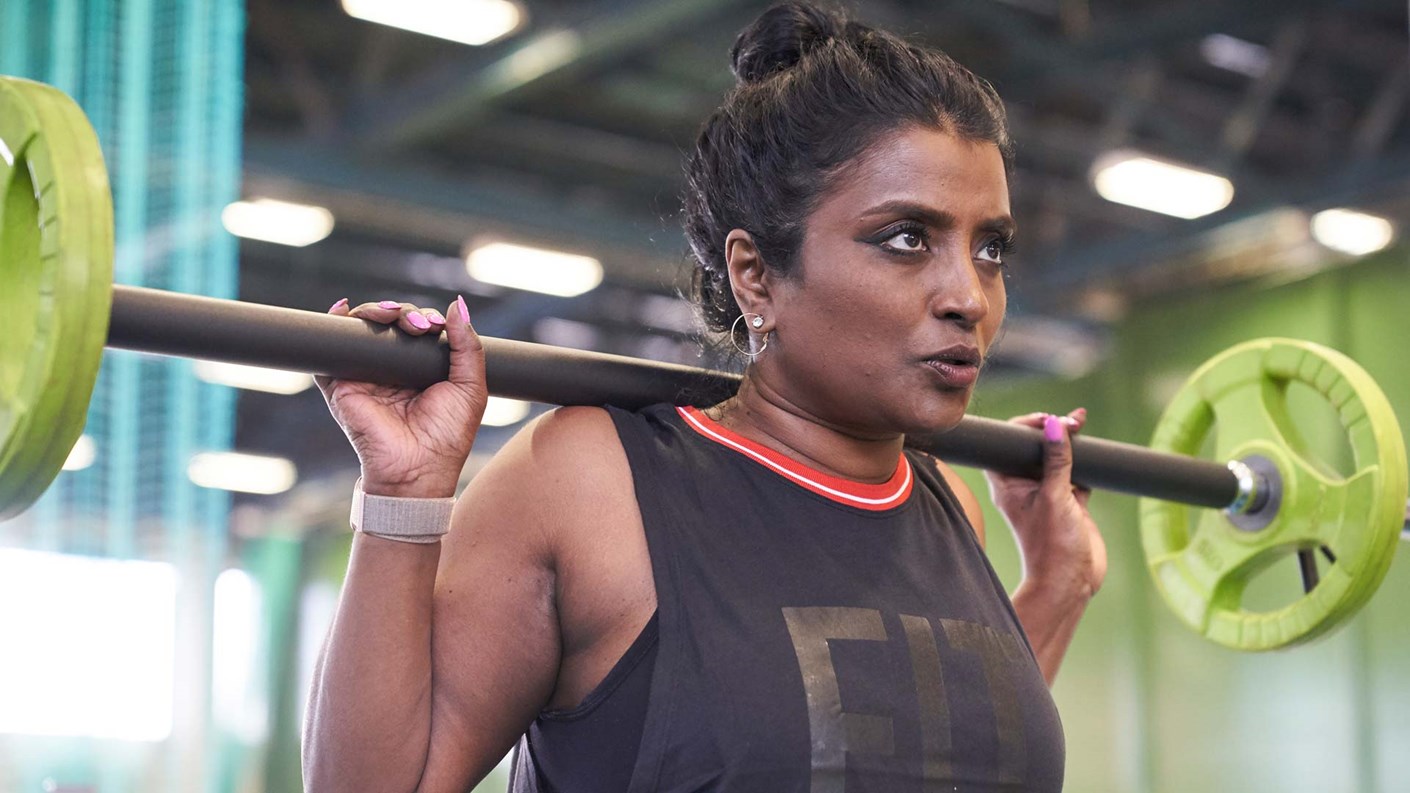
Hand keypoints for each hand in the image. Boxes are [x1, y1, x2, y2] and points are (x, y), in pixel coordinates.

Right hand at [315, 297, 486, 498]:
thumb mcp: (470, 386)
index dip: (424, 318)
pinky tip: (342, 309)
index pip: (417, 328)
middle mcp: (392, 369)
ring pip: (363, 329)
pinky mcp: (342, 385)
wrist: (419, 468)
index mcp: (421, 368)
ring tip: (390, 315)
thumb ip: (467, 346)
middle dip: (403, 312)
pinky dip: (333, 326)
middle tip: (418, 325)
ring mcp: (366, 375)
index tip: (435, 326)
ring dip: (374, 311)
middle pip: (390, 323)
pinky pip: (330, 352)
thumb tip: (457, 305)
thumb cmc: (448, 435)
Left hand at [983, 408, 1105, 600]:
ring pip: (1057, 458)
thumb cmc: (1052, 545)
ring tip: (1081, 423)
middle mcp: (1025, 487)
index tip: (1046, 420)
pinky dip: (1084, 460)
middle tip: (1071, 421)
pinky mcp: (1071, 503)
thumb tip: (1054, 425)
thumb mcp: (1055, 497)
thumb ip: (1056, 461)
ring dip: (1069, 441)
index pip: (1007, 444)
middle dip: (1050, 428)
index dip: (1023, 426)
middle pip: (1033, 447)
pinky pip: (1076, 473)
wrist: (1071, 583)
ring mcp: (1049, 494)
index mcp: (1008, 484)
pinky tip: (1093, 449)